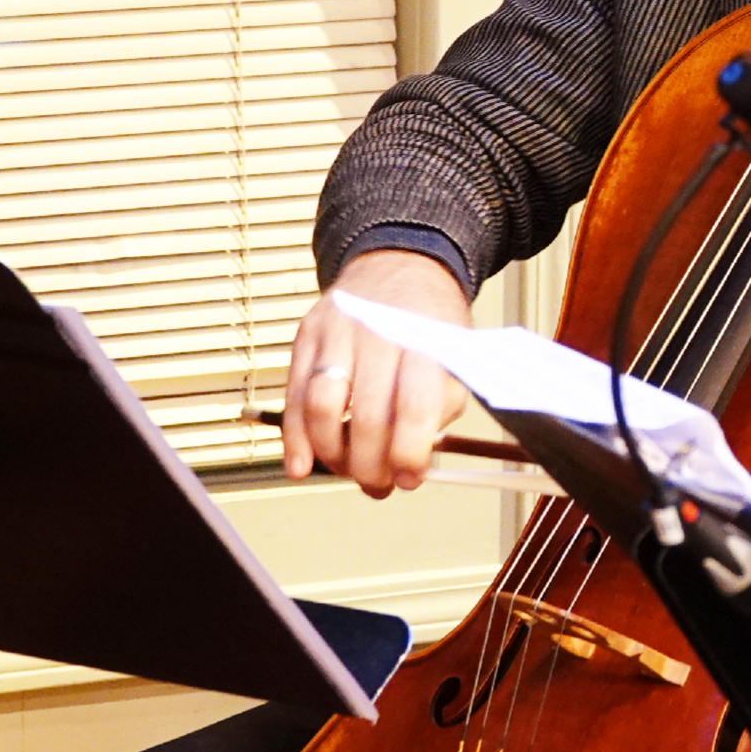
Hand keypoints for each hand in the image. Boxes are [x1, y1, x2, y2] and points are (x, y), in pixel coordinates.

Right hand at [280, 249, 471, 496]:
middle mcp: (377, 334)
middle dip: (369, 464)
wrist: (400, 266)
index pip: (415, 407)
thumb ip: (442, 405)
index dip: (408, 454)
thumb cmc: (429, 319)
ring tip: (347, 472)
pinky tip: (301, 465)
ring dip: (331, 455)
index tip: (409, 479)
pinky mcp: (306, 337)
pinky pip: (294, 396)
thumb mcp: (456, 354)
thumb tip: (414, 461)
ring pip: (322, 408)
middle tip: (378, 485)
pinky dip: (293, 438)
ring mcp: (336, 334)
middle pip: (365, 415)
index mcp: (424, 339)